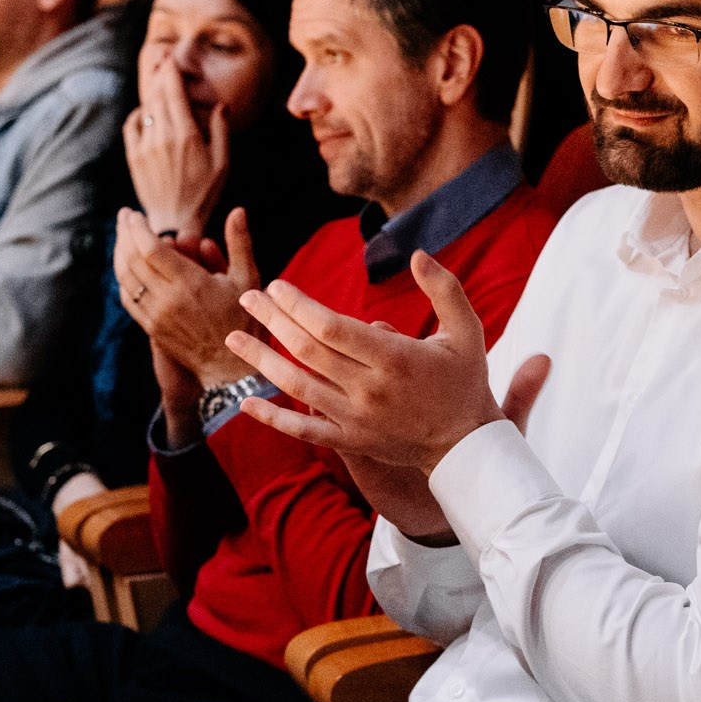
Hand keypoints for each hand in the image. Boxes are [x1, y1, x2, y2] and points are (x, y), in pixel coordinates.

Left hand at [115, 207, 261, 391]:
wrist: (229, 367)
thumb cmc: (243, 319)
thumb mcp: (247, 279)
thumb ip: (240, 242)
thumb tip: (237, 210)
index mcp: (190, 284)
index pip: (151, 249)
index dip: (137, 228)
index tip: (133, 214)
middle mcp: (168, 300)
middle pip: (132, 259)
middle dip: (124, 234)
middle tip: (124, 216)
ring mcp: (156, 316)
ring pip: (125, 278)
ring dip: (119, 253)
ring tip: (122, 236)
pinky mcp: (151, 327)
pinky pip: (127, 298)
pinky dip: (123, 277)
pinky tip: (125, 265)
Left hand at [123, 50, 229, 238]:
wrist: (175, 221)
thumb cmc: (205, 193)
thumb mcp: (223, 163)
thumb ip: (221, 130)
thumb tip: (221, 104)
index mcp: (187, 134)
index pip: (174, 92)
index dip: (171, 72)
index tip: (171, 58)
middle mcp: (163, 136)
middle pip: (157, 94)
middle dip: (159, 73)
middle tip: (161, 57)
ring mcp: (146, 145)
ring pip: (145, 107)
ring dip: (149, 89)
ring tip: (155, 75)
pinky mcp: (134, 156)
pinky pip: (132, 125)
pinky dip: (138, 113)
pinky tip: (145, 110)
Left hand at [228, 252, 512, 474]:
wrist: (465, 447)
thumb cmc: (464, 382)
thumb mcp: (467, 331)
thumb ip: (445, 290)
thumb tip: (418, 254)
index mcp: (394, 358)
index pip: (332, 327)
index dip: (298, 304)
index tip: (276, 286)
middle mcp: (369, 389)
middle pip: (307, 350)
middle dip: (272, 320)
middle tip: (247, 298)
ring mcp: (356, 419)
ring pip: (297, 387)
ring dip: (261, 360)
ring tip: (233, 337)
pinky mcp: (350, 441)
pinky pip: (303, 430)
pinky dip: (271, 417)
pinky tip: (245, 402)